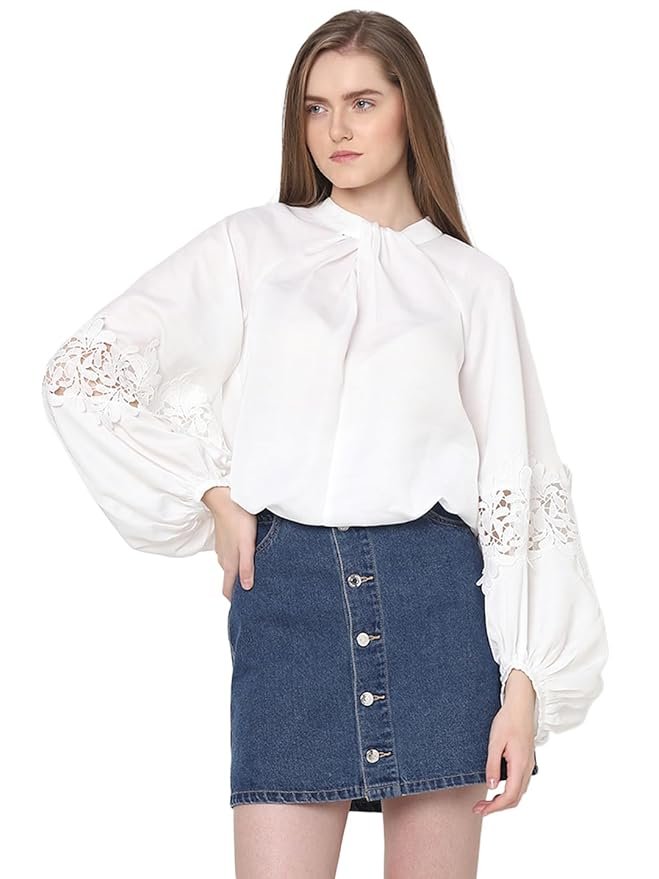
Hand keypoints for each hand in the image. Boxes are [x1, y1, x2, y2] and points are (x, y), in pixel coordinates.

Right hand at [202, 488, 257, 601]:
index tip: (244, 608)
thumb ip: (247, 567)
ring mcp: (222, 550)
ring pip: (231, 567)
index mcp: (229, 564)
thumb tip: (247, 588)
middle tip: (255, 591)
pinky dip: (238, 560)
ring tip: (255, 573)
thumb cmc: (239, 521)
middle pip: (230, 580)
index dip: (234, 601)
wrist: (225, 500)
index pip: (227, 590)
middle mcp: (223, 560)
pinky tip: (248, 555)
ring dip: (240, 573)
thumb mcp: (247, 545)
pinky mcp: (224, 540)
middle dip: (239, 587)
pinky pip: (231, 556)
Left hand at [472, 670, 536, 816]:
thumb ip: (493, 765)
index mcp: (519, 765)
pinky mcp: (526, 761)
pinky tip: (497, 787)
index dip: (495, 807)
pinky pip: (520, 783)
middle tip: (479, 808)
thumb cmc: (507, 721)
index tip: (481, 809)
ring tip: (486, 801)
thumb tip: (491, 786)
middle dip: (497, 807)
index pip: (510, 796)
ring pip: (519, 792)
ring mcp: (528, 765)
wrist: (521, 706)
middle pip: (515, 798)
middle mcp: (527, 768)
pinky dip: (509, 791)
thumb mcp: (495, 742)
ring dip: (503, 800)